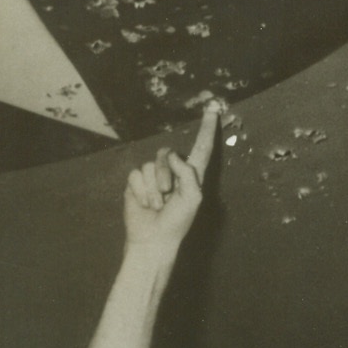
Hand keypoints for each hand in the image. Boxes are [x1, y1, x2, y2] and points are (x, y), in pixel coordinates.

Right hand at [123, 103, 220, 249]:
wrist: (154, 239)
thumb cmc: (178, 222)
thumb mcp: (192, 198)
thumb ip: (189, 173)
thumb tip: (173, 156)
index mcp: (192, 174)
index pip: (201, 147)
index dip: (206, 128)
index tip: (212, 108)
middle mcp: (172, 171)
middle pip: (166, 153)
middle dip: (165, 175)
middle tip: (168, 196)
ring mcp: (153, 176)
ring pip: (149, 166)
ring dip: (153, 189)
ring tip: (157, 206)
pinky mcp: (136, 182)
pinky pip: (136, 175)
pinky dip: (141, 192)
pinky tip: (145, 205)